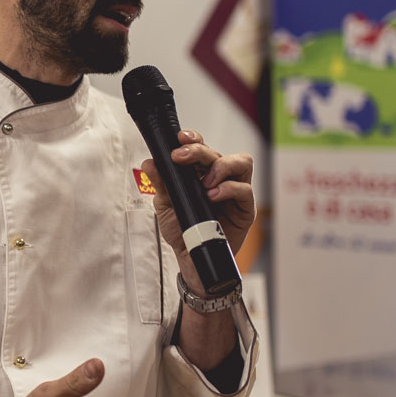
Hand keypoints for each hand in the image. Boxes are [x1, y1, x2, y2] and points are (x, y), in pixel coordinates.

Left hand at [141, 129, 254, 260]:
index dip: (193, 138)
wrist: (191, 257)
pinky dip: (229, 189)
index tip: (179, 139)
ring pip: (241, 162)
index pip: (202, 146)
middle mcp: (219, 177)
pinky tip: (213, 196)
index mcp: (200, 173)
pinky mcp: (245, 208)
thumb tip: (150, 163)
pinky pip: (245, 190)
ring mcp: (234, 191)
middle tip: (181, 158)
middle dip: (199, 151)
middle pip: (217, 152)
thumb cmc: (182, 229)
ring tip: (204, 182)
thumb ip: (160, 184)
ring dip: (221, 166)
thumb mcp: (165, 205)